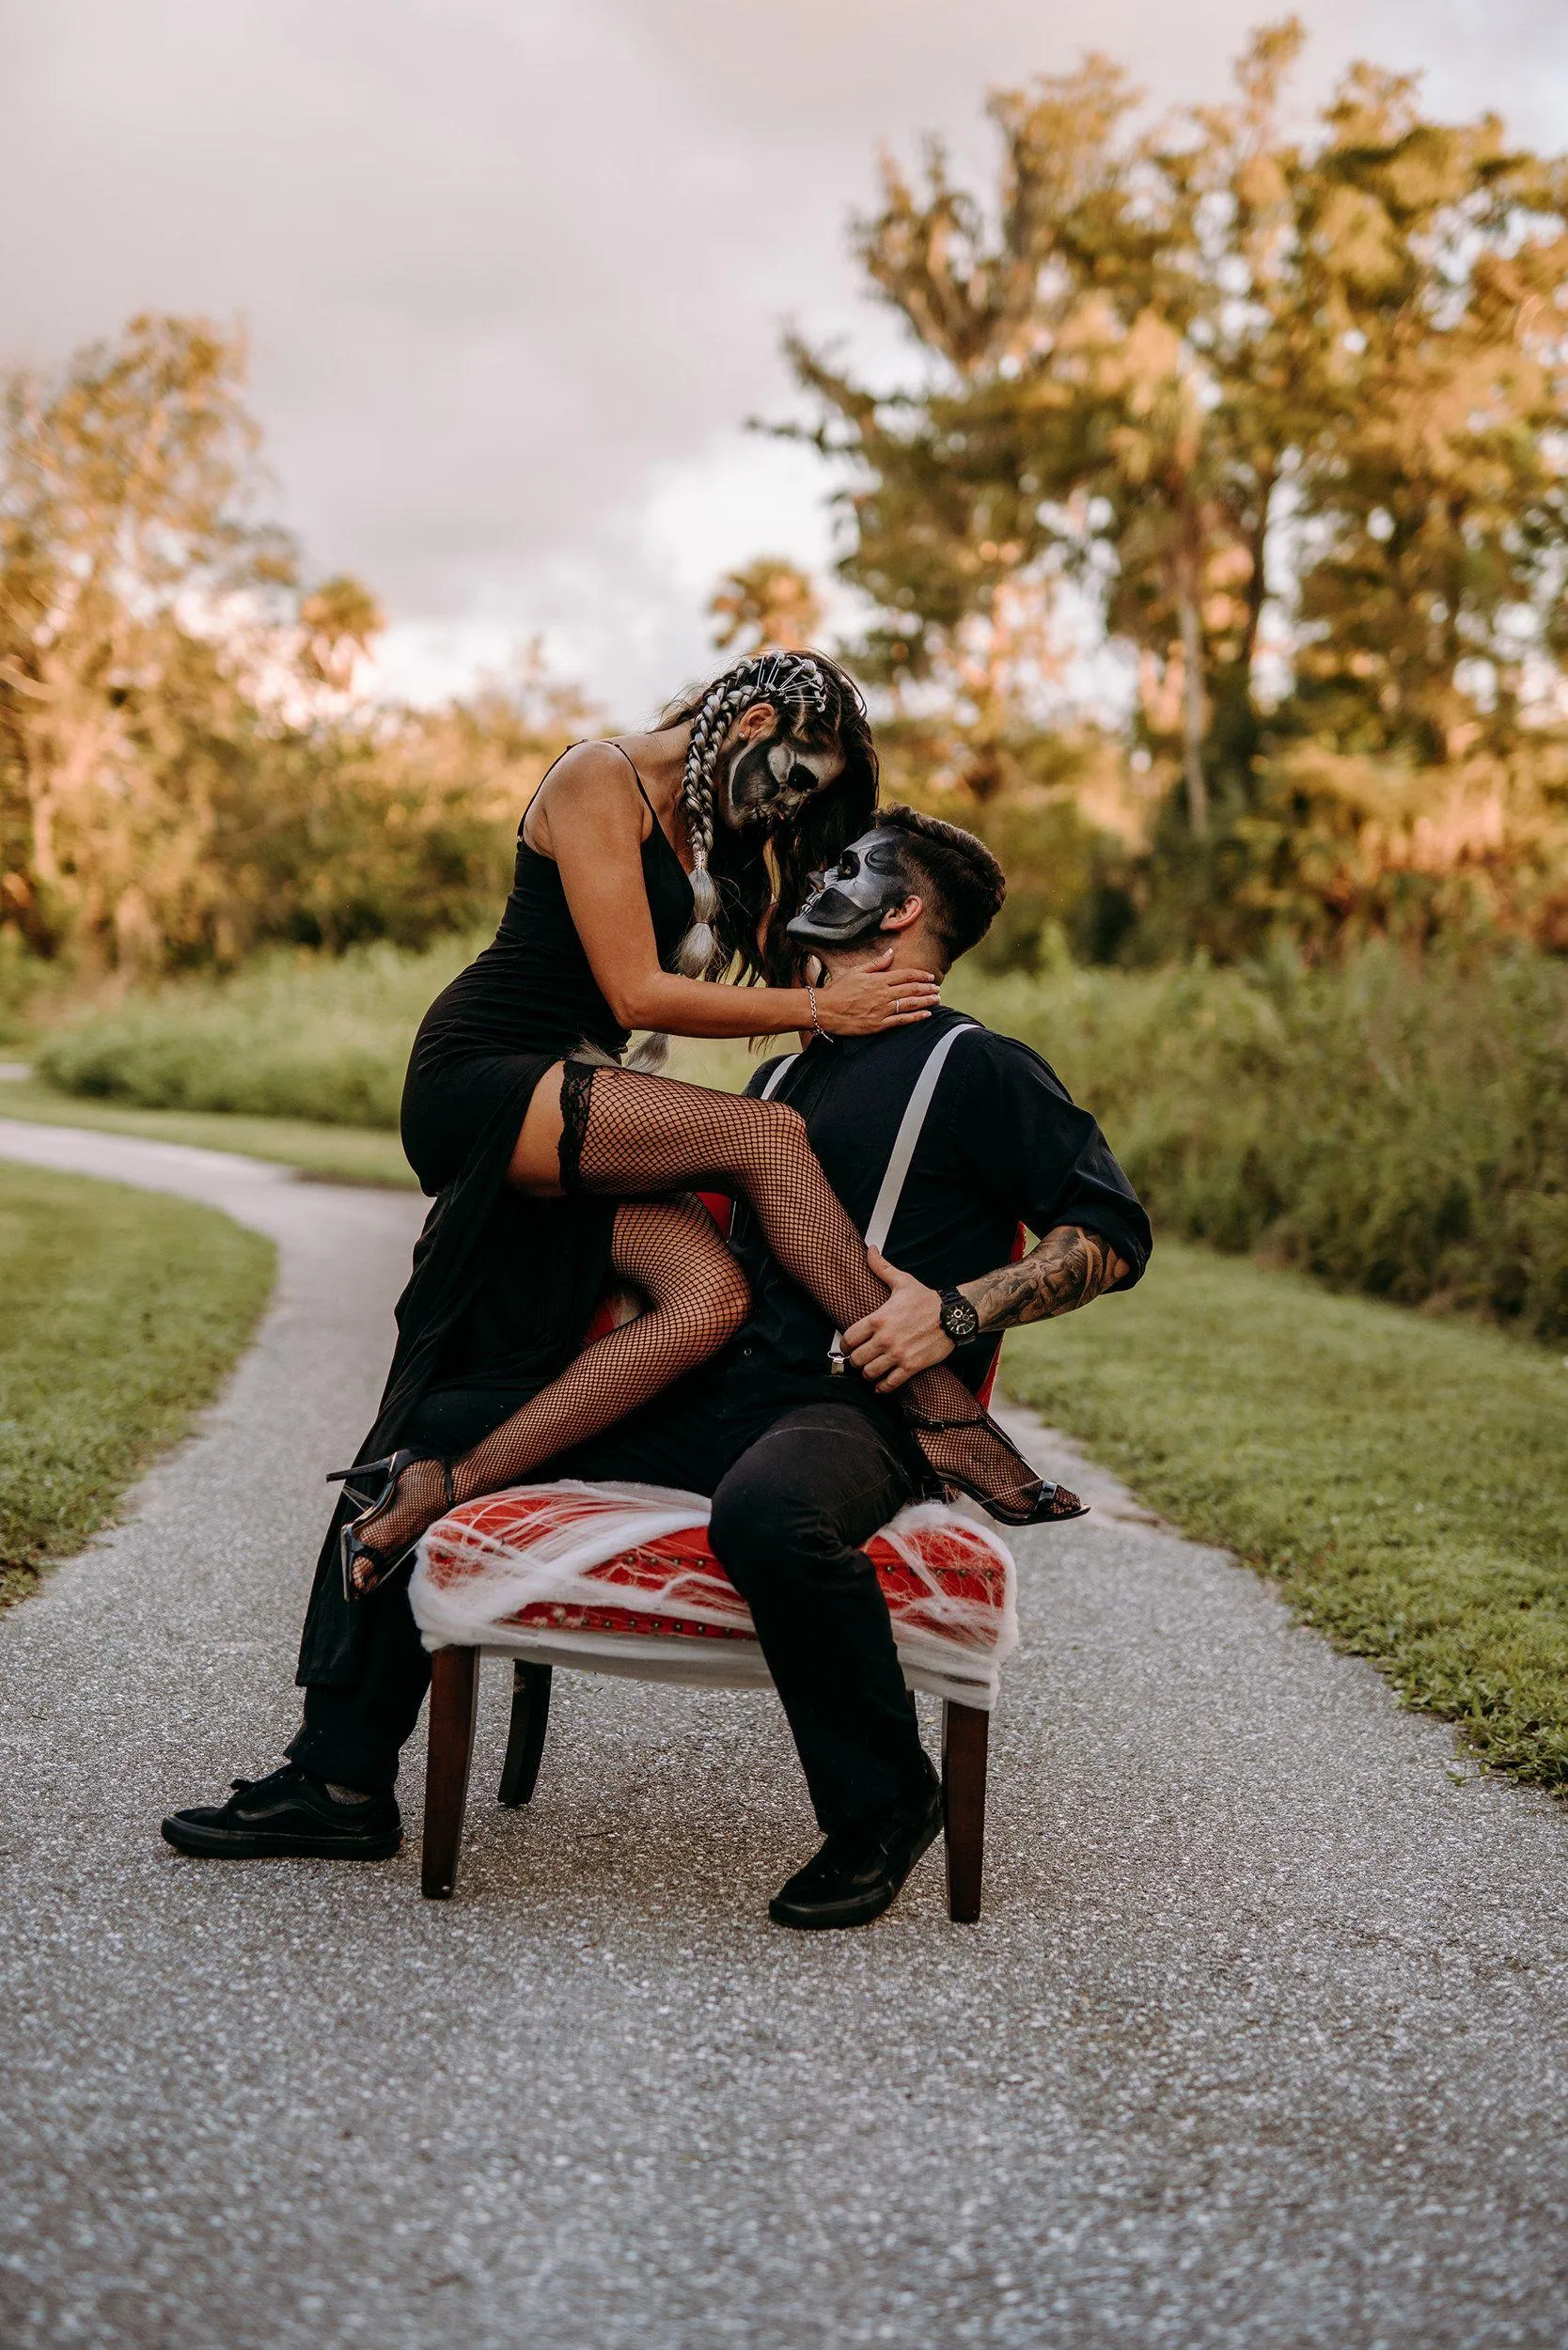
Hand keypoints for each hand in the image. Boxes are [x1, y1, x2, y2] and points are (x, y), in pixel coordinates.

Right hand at [813, 949, 940, 1036]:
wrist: (825, 1010)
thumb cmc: (839, 990)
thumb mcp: (856, 971)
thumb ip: (876, 963)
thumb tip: (891, 953)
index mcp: (879, 980)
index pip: (906, 975)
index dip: (921, 975)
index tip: (930, 976)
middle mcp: (883, 994)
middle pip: (912, 989)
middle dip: (927, 988)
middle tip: (937, 989)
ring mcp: (882, 1010)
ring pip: (910, 1004)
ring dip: (926, 1001)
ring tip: (936, 999)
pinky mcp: (879, 1024)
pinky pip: (902, 1020)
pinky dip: (916, 1017)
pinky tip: (926, 1014)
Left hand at [841, 1246, 954, 1390]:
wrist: (954, 1315)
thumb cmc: (927, 1299)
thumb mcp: (902, 1281)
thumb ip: (882, 1267)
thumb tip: (870, 1249)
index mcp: (878, 1319)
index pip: (849, 1338)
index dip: (846, 1345)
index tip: (849, 1347)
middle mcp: (884, 1338)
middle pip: (857, 1359)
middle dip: (856, 1361)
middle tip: (859, 1360)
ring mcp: (897, 1354)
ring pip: (870, 1373)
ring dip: (868, 1374)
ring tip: (870, 1371)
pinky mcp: (911, 1366)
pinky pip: (889, 1384)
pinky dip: (882, 1387)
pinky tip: (881, 1384)